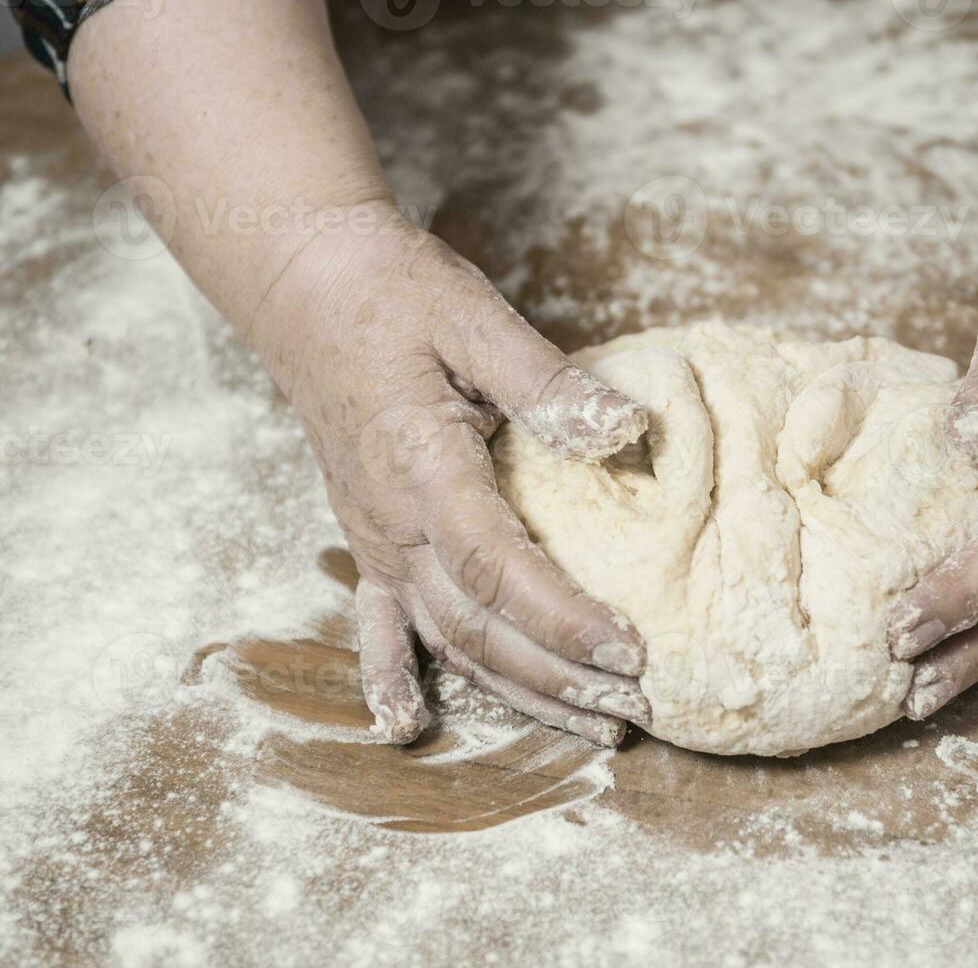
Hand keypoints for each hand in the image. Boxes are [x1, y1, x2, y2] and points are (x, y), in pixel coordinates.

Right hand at [255, 212, 651, 747]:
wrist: (308, 285)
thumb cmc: (396, 295)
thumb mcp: (478, 320)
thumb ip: (550, 385)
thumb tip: (630, 427)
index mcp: (425, 471)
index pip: (501, 570)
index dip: (565, 619)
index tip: (631, 650)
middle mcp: (393, 523)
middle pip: (478, 627)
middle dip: (557, 677)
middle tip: (633, 708)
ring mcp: (374, 538)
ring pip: (445, 639)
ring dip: (516, 690)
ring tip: (588, 726)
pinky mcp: (367, 537)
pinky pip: (377, 623)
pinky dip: (392, 678)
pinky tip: (406, 728)